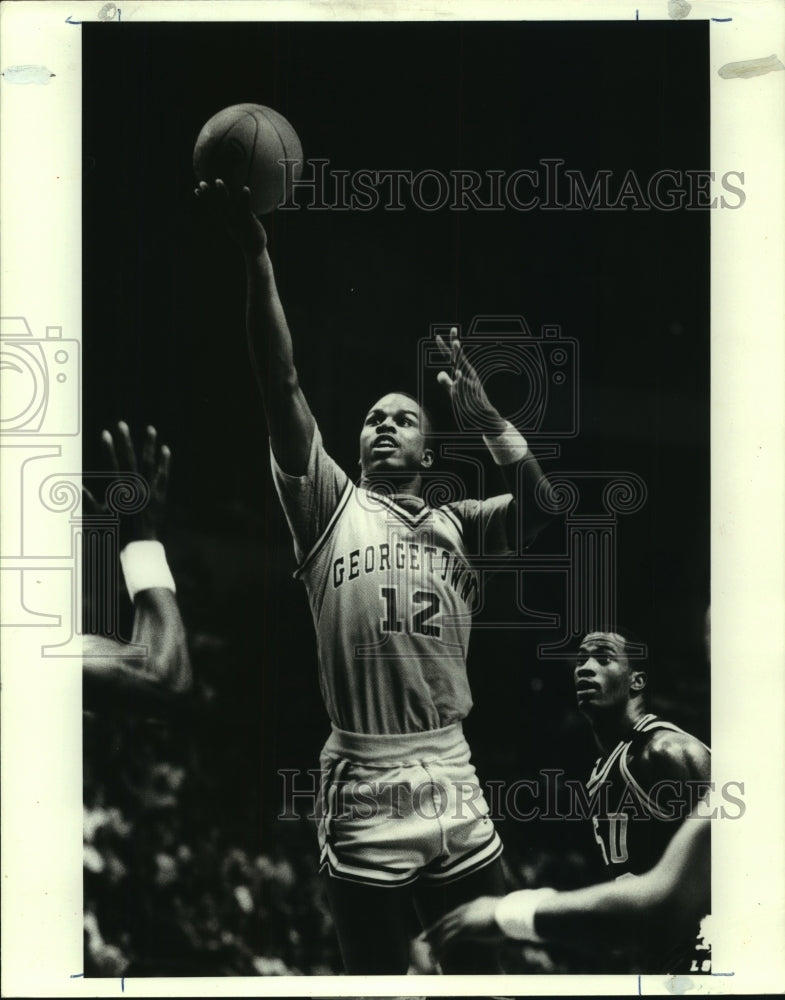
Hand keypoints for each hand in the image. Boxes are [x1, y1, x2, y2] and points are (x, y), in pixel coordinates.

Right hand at [83, 422, 169, 546]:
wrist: (140, 546)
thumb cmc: (120, 532)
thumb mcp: (102, 517)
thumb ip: (91, 501)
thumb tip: (78, 489)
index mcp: (120, 490)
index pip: (112, 464)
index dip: (108, 448)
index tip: (105, 433)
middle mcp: (135, 487)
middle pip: (130, 458)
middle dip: (125, 440)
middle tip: (122, 423)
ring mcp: (150, 490)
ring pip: (150, 463)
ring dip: (149, 445)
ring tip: (150, 428)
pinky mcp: (161, 495)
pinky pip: (164, 475)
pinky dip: (165, 462)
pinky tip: (165, 449)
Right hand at [194, 179, 267, 257]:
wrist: (254, 249)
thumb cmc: (246, 234)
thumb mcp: (235, 225)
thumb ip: (232, 215)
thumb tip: (229, 206)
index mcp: (226, 220)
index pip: (213, 207)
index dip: (205, 198)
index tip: (196, 189)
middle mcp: (229, 220)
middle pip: (218, 204)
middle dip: (209, 194)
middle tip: (201, 183)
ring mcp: (238, 220)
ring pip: (228, 204)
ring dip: (222, 193)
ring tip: (218, 181)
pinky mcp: (249, 222)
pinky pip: (246, 208)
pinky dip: (245, 198)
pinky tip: (245, 188)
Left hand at [422, 896, 503, 954]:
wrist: (509, 912)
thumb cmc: (509, 914)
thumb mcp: (499, 914)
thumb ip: (494, 918)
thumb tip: (497, 923)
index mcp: (472, 905)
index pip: (454, 914)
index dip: (445, 922)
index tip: (438, 927)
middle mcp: (465, 910)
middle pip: (444, 920)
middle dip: (433, 930)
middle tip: (423, 937)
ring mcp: (463, 919)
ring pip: (444, 932)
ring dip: (435, 943)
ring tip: (430, 953)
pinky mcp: (464, 929)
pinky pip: (448, 940)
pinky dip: (441, 949)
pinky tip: (437, 957)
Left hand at [436, 327, 505, 433]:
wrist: (486, 418)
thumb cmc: (470, 403)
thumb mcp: (455, 391)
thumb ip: (447, 382)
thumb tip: (440, 373)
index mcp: (465, 373)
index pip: (454, 357)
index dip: (449, 345)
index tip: (444, 333)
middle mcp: (468, 375)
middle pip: (458, 359)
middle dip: (455, 347)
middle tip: (452, 336)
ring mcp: (470, 384)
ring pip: (459, 370)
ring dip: (457, 360)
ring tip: (456, 345)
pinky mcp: (471, 393)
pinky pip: (461, 385)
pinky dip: (458, 382)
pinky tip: (457, 375)